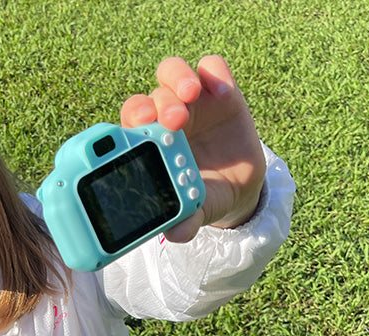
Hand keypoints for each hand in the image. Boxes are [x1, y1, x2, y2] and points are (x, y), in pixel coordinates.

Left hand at [120, 55, 265, 241]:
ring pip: (172, 72)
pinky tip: (222, 94)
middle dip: (157, 104)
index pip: (130, 124)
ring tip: (190, 96)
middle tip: (172, 121)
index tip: (138, 129)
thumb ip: (185, 221)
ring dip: (177, 79)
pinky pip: (212, 67)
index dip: (131, 122)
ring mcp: (191, 100)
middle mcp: (164, 117)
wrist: (238, 187)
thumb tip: (175, 234)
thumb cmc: (204, 196)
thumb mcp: (197, 211)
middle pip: (150, 96)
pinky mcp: (220, 90)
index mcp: (148, 144)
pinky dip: (214, 74)